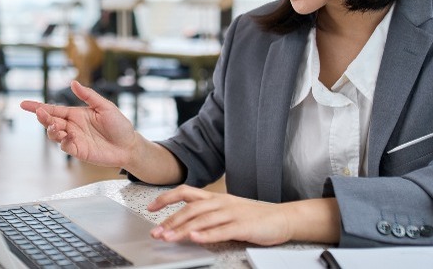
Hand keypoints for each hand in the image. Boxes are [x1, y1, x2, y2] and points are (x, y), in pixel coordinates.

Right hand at [20, 81, 137, 167]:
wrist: (129, 146)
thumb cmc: (119, 125)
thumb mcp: (105, 106)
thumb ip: (88, 96)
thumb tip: (73, 83)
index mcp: (76, 114)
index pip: (53, 109)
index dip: (38, 107)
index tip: (24, 104)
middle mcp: (72, 126)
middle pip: (50, 121)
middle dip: (42, 117)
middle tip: (40, 113)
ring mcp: (74, 139)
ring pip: (54, 134)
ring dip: (51, 129)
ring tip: (55, 126)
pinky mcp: (78, 151)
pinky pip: (65, 146)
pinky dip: (63, 141)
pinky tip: (68, 136)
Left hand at [148, 185, 291, 245]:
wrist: (282, 218)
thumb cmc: (253, 216)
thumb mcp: (226, 210)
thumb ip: (206, 213)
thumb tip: (183, 223)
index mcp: (215, 197)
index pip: (185, 192)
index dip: (166, 198)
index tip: (150, 207)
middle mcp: (221, 202)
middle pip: (190, 208)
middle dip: (170, 220)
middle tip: (156, 232)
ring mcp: (232, 213)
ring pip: (202, 219)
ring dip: (183, 229)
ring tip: (169, 238)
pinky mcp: (243, 226)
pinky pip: (222, 230)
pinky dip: (207, 235)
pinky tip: (195, 238)